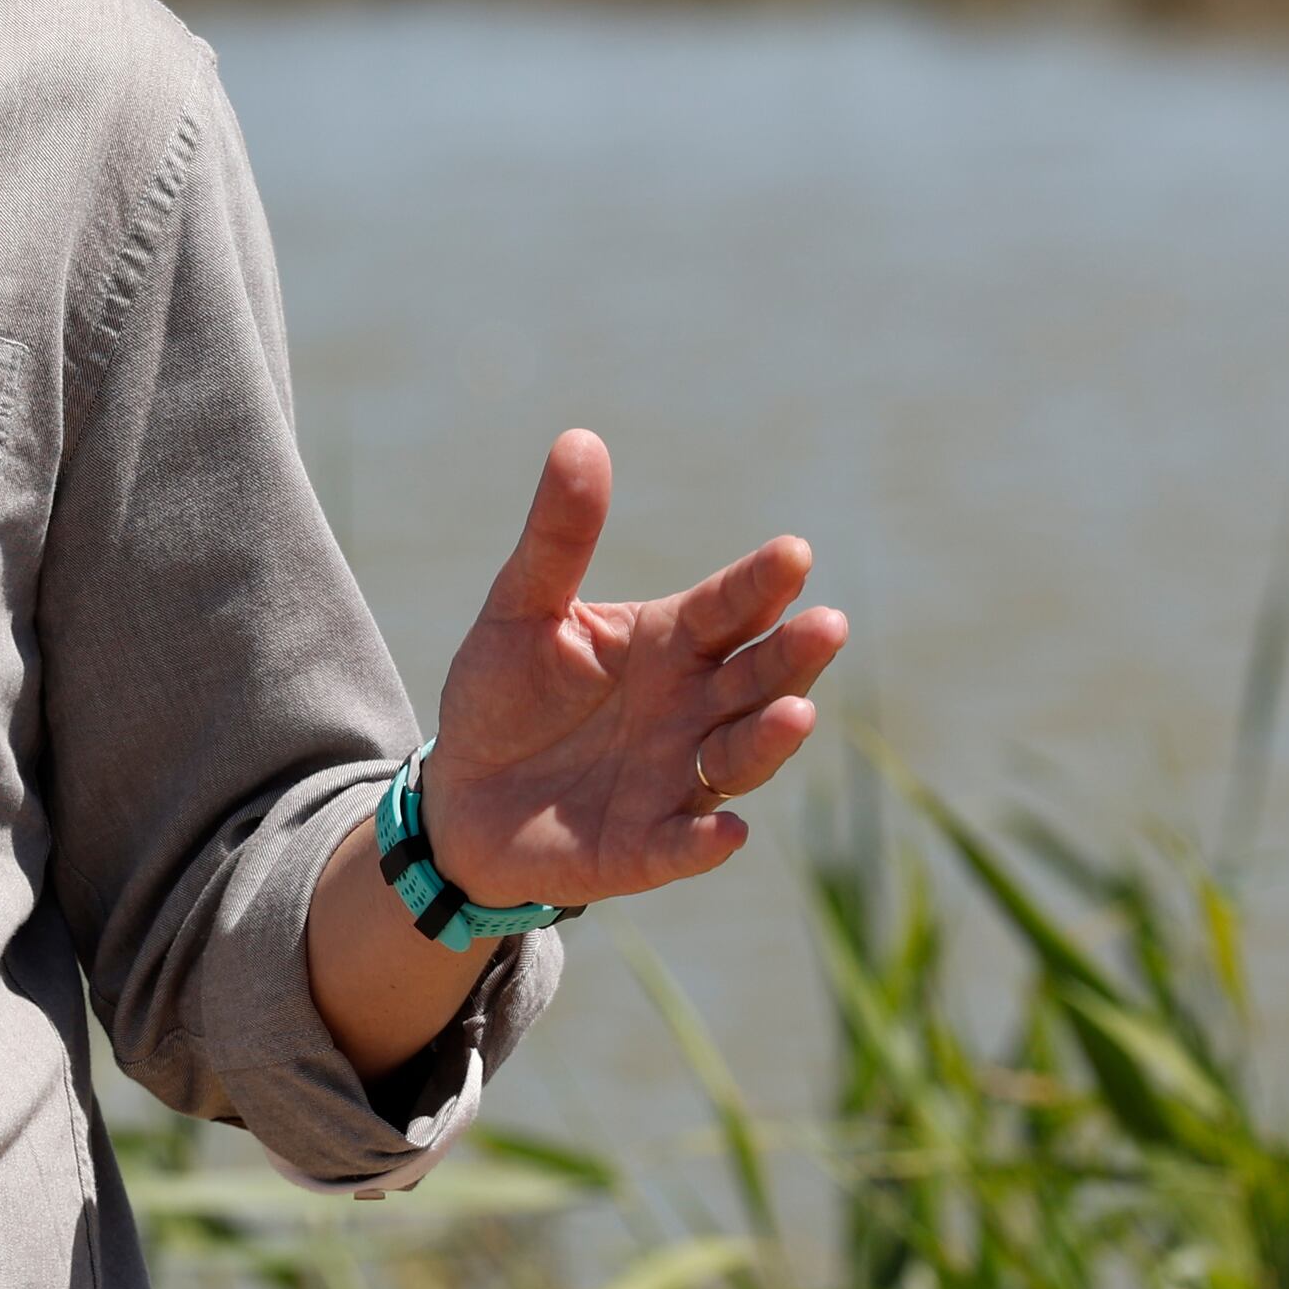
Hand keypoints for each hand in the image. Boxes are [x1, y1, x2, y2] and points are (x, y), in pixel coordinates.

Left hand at [418, 430, 845, 912]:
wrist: (462, 797)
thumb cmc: (506, 693)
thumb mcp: (520, 609)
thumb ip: (557, 538)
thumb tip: (578, 440)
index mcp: (671, 645)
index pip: (727, 608)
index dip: (759, 584)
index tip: (792, 553)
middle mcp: (691, 710)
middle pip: (755, 679)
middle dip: (792, 656)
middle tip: (827, 625)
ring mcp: (675, 780)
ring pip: (739, 758)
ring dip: (767, 739)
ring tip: (794, 713)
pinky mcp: (645, 849)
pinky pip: (683, 846)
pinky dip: (705, 841)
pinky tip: (725, 829)